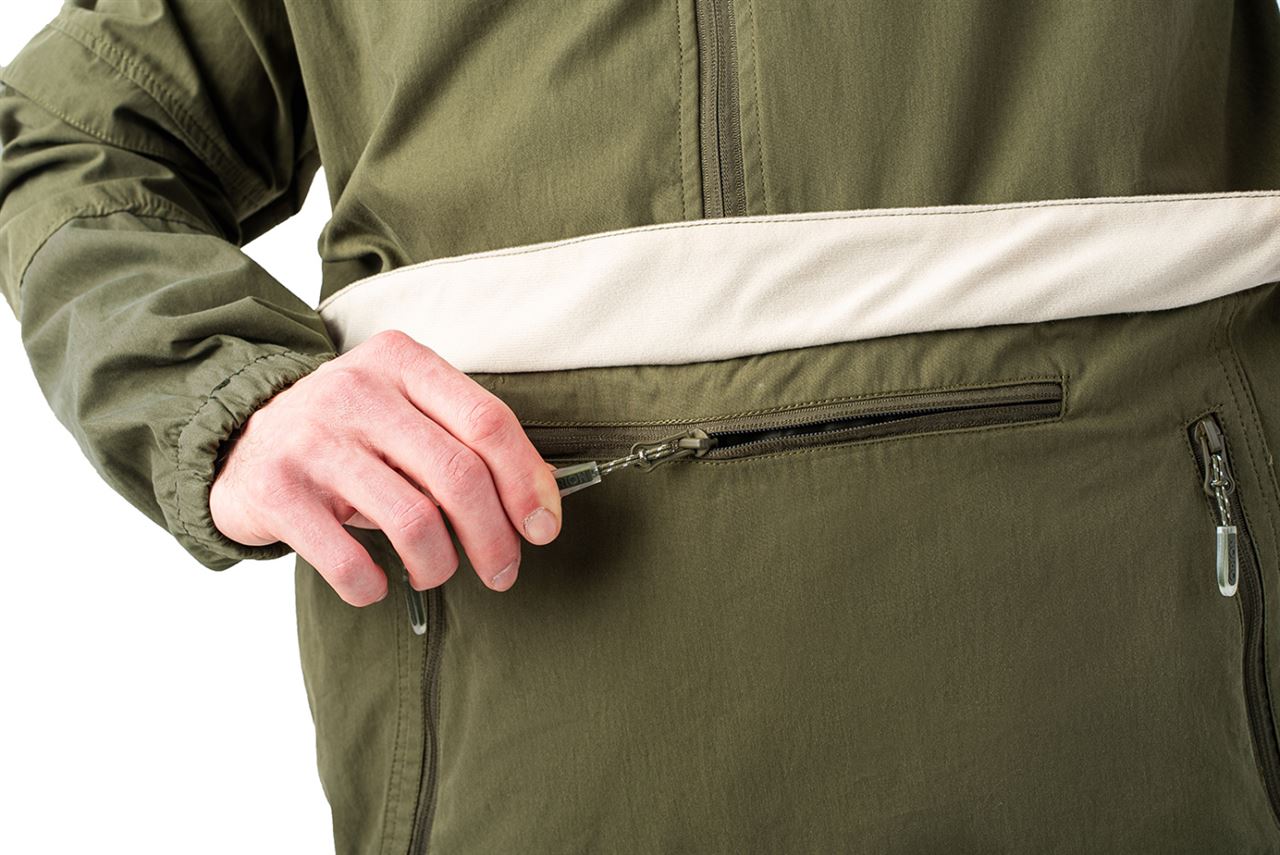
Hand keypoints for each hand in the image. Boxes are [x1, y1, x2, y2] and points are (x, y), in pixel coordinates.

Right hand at [209, 330, 562, 604]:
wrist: (237, 442)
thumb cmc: (347, 437)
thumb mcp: (404, 415)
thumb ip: (466, 441)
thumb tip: (543, 497)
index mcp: (401, 361)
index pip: (487, 422)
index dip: (527, 482)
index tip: (543, 529)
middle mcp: (357, 390)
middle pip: (459, 475)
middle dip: (494, 537)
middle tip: (503, 572)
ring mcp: (313, 438)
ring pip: (414, 521)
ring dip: (439, 565)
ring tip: (434, 572)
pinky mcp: (277, 490)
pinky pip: (349, 560)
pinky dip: (374, 586)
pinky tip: (375, 584)